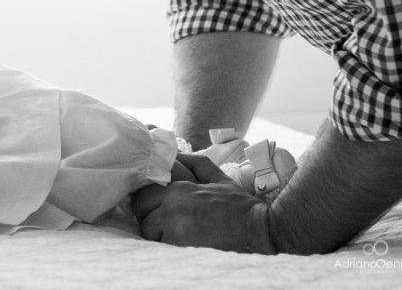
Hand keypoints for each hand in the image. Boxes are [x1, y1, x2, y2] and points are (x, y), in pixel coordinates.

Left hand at [131, 153, 274, 252]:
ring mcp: (175, 228)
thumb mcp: (218, 178)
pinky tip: (183, 245)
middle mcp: (172, 206)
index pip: (142, 196)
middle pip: (142, 215)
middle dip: (149, 219)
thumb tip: (174, 154)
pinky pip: (162, 247)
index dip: (146, 204)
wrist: (259, 231)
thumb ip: (194, 163)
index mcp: (178, 189)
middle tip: (163, 224)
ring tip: (176, 236)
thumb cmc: (238, 205)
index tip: (154, 209)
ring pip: (150, 233)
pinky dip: (169, 247)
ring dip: (158, 235)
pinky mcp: (182, 247)